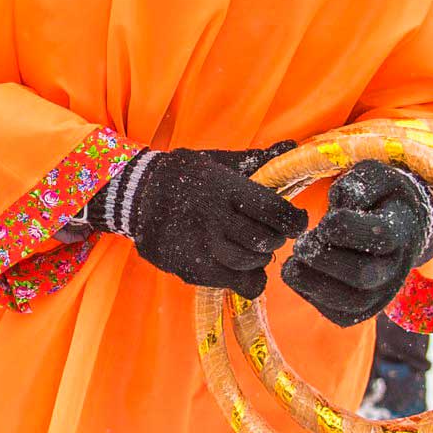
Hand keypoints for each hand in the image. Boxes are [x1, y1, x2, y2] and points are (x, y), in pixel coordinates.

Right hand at [88, 148, 306, 299]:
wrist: (135, 197)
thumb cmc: (182, 175)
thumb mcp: (217, 162)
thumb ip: (256, 160)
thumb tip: (291, 148)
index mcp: (224, 190)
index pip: (273, 211)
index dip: (293, 220)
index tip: (296, 221)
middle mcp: (214, 220)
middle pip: (265, 240)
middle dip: (275, 237)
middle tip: (270, 232)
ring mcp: (202, 247)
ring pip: (251, 263)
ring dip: (259, 256)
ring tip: (251, 246)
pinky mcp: (193, 270)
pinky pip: (239, 285)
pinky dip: (250, 278)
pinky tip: (243, 266)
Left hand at [283, 160, 432, 327]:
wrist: (401, 227)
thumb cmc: (380, 197)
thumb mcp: (375, 177)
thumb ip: (361, 183)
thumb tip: (341, 200)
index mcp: (401, 230)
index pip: (379, 235)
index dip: (345, 228)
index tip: (325, 220)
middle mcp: (396, 266)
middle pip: (363, 275)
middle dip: (324, 260)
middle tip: (301, 245)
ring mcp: (382, 292)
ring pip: (351, 303)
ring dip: (313, 284)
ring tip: (292, 265)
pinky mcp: (365, 309)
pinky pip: (340, 315)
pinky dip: (314, 298)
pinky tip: (299, 276)